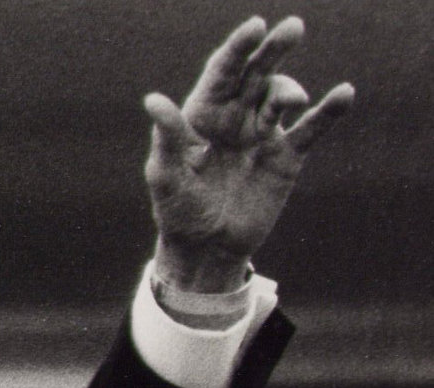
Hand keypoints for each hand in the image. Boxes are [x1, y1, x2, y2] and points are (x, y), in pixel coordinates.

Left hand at [144, 16, 353, 291]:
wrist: (206, 249)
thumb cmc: (178, 212)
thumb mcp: (167, 176)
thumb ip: (167, 138)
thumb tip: (153, 100)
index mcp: (203, 115)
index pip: (223, 72)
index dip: (238, 48)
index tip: (255, 27)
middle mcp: (235, 116)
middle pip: (257, 72)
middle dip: (273, 48)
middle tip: (293, 28)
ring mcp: (263, 133)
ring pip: (282, 96)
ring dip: (289, 91)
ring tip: (292, 102)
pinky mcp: (286, 155)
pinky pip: (312, 127)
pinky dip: (329, 110)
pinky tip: (344, 94)